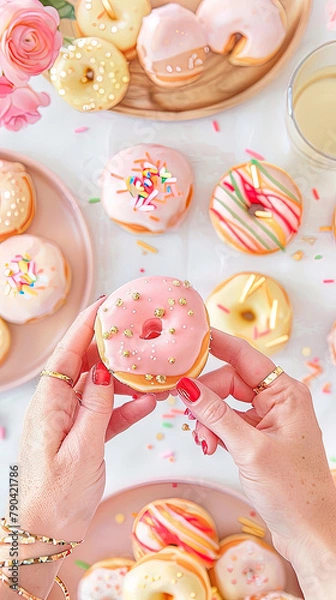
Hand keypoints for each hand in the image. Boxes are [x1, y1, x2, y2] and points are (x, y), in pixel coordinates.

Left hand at [17, 297, 156, 542]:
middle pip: (85, 366)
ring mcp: (70, 421)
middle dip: (110, 346)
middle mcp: (58, 407)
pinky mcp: (83, 436)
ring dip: (125, 379)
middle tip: (137, 330)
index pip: (68, 355)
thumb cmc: (57, 496)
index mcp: (50, 405)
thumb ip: (96, 408)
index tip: (106, 304)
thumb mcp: (82, 450)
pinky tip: (149, 402)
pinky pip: (106, 413)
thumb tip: (104, 370)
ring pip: (100, 388)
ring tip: (152, 370)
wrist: (47, 533)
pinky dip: (126, 407)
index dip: (86, 326)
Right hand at [176, 330, 335, 598]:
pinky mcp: (258, 436)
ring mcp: (267, 418)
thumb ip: (216, 415)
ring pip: (224, 403)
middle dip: (207, 401)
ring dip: (209, 421)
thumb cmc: (292, 490)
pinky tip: (209, 446)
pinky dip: (214, 431)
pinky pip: (228, 421)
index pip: (244, 356)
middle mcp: (277, 400)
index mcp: (285, 393)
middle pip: (228, 382)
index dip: (216, 344)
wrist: (309, 532)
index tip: (189, 336)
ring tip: (205, 444)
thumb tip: (186, 386)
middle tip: (193, 422)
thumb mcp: (249, 448)